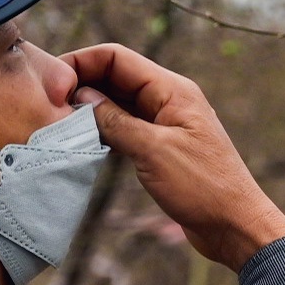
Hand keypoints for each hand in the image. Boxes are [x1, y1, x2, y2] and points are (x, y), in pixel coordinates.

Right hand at [64, 44, 284, 269]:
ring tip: (59, 121)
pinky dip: (103, 129)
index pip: (117, 58)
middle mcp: (168, 100)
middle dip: (82, 83)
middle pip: (115, 76)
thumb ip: (115, 121)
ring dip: (90, 108)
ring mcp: (164, 123)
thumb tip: (82, 97)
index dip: (82, 62)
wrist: (235, 226)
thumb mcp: (153, 151)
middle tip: (49, 104)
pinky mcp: (160, 146)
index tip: (53, 82)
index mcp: (172, 90)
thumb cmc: (203, 187)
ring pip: (118, 102)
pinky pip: (125, 126)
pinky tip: (82, 139)